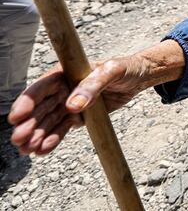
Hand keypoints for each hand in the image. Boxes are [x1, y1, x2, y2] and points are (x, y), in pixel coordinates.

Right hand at [8, 57, 145, 155]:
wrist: (140, 77)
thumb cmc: (127, 68)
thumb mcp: (113, 71)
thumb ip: (93, 85)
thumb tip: (72, 105)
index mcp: (66, 73)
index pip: (42, 87)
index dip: (27, 101)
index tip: (17, 116)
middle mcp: (64, 89)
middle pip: (40, 108)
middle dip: (28, 124)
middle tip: (19, 140)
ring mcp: (70, 104)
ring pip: (48, 121)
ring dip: (37, 135)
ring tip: (28, 150)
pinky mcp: (79, 116)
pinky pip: (62, 129)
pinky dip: (52, 140)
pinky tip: (42, 150)